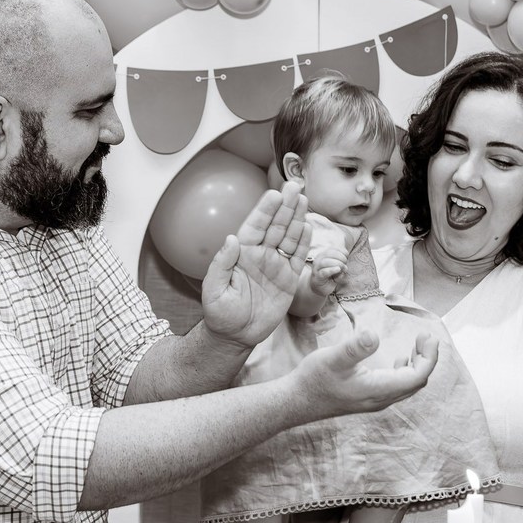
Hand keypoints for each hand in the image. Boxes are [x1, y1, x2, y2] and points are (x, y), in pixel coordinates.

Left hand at [200, 181, 310, 347]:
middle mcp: (260, 255)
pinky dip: (304, 243)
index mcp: (241, 254)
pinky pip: (298, 258)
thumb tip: (231, 238)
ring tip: (304, 199)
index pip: (255, 226)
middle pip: (275, 226)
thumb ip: (221, 264)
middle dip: (285, 206)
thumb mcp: (214, 290)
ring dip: (297, 218)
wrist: (236, 336)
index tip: (274, 194)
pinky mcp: (288, 280)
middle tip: (295, 186)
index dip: (265, 210)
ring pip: (289, 237)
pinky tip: (308, 227)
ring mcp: (276, 266)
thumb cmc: (220, 313)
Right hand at [294, 330, 438, 417]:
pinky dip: (405, 372)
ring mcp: (375, 401)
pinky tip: (399, 360)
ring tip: (418, 344)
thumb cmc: (313, 379)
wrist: (295, 401)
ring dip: (417, 365)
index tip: (427, 336)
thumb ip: (355, 348)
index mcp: (378, 390)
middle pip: (416, 382)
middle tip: (425, 336)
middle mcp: (381, 399)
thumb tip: (375, 334)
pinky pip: (397, 387)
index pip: (417, 377)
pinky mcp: (368, 398)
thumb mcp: (332, 358)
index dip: (428, 357)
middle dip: (426, 359)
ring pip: (407, 386)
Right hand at [308, 247, 348, 296]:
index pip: (334, 248)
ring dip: (337, 263)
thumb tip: (345, 267)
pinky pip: (324, 272)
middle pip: (330, 253)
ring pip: (326, 262)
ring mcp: (317, 268)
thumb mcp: (339, 268)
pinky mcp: (317, 277)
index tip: (347, 257)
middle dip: (341, 257)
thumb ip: (342, 264)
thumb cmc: (331, 276)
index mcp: (324, 254)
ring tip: (342, 268)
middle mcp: (319, 259)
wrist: (320, 287)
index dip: (343, 251)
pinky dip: (331, 270)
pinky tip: (338, 269)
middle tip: (345, 264)